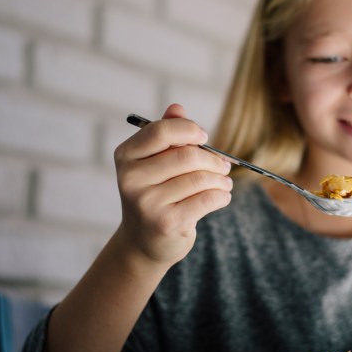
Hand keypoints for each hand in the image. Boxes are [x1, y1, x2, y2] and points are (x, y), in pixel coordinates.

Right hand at [113, 104, 232, 265]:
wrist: (144, 243)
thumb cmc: (155, 194)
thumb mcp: (154, 163)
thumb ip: (166, 134)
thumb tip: (177, 108)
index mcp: (126, 156)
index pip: (161, 131)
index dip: (188, 130)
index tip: (204, 137)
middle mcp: (131, 179)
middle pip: (185, 156)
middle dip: (212, 159)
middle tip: (224, 165)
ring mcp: (146, 203)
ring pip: (199, 179)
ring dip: (220, 179)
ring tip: (225, 182)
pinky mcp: (165, 223)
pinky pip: (206, 199)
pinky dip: (221, 195)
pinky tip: (222, 196)